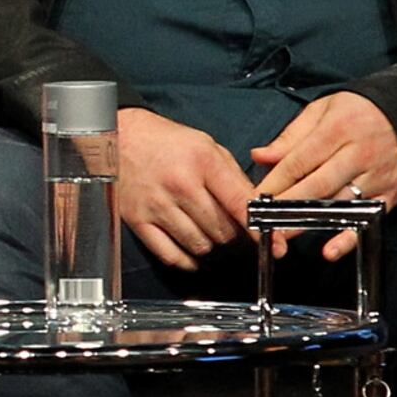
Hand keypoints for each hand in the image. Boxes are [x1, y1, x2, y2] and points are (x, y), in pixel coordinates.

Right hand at [112, 106, 255, 271]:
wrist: (120, 136)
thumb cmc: (168, 142)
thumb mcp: (208, 147)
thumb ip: (234, 179)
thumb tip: (258, 213)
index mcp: (202, 161)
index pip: (240, 204)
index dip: (260, 229)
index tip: (275, 245)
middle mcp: (179, 184)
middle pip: (222, 231)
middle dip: (235, 237)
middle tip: (235, 234)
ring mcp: (156, 205)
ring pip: (200, 246)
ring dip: (212, 247)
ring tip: (211, 235)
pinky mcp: (137, 220)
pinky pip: (170, 255)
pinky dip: (187, 260)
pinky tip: (192, 251)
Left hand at [249, 92, 396, 259]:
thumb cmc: (359, 111)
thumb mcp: (323, 110)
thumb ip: (291, 136)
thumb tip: (260, 156)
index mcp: (338, 130)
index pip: (299, 161)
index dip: (275, 182)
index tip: (254, 198)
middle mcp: (359, 154)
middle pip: (316, 186)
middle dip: (286, 206)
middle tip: (262, 222)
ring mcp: (377, 176)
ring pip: (338, 204)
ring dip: (309, 222)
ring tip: (282, 235)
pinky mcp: (391, 193)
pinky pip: (367, 219)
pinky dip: (349, 238)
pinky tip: (330, 251)